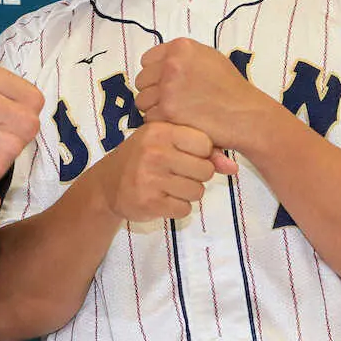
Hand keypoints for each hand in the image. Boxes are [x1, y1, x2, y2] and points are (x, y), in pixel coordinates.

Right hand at [92, 122, 225, 221]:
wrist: (107, 185)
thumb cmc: (143, 158)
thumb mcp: (166, 144)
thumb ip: (202, 151)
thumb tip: (233, 168)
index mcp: (159, 131)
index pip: (204, 143)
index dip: (202, 153)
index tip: (187, 155)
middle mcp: (154, 152)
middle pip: (205, 170)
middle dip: (197, 176)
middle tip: (178, 174)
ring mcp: (150, 178)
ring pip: (197, 192)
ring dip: (188, 193)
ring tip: (170, 186)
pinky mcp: (149, 202)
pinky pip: (184, 209)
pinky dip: (178, 208)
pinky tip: (163, 198)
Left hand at [135, 38, 271, 169]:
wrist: (246, 115)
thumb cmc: (230, 88)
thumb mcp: (209, 58)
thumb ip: (182, 56)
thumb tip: (158, 62)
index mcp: (181, 47)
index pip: (146, 60)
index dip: (155, 74)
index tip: (165, 84)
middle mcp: (172, 64)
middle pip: (142, 81)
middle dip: (153, 92)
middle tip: (172, 102)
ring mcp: (169, 87)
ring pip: (142, 101)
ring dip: (155, 109)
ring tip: (176, 113)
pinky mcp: (168, 110)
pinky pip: (149, 118)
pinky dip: (161, 123)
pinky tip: (178, 123)